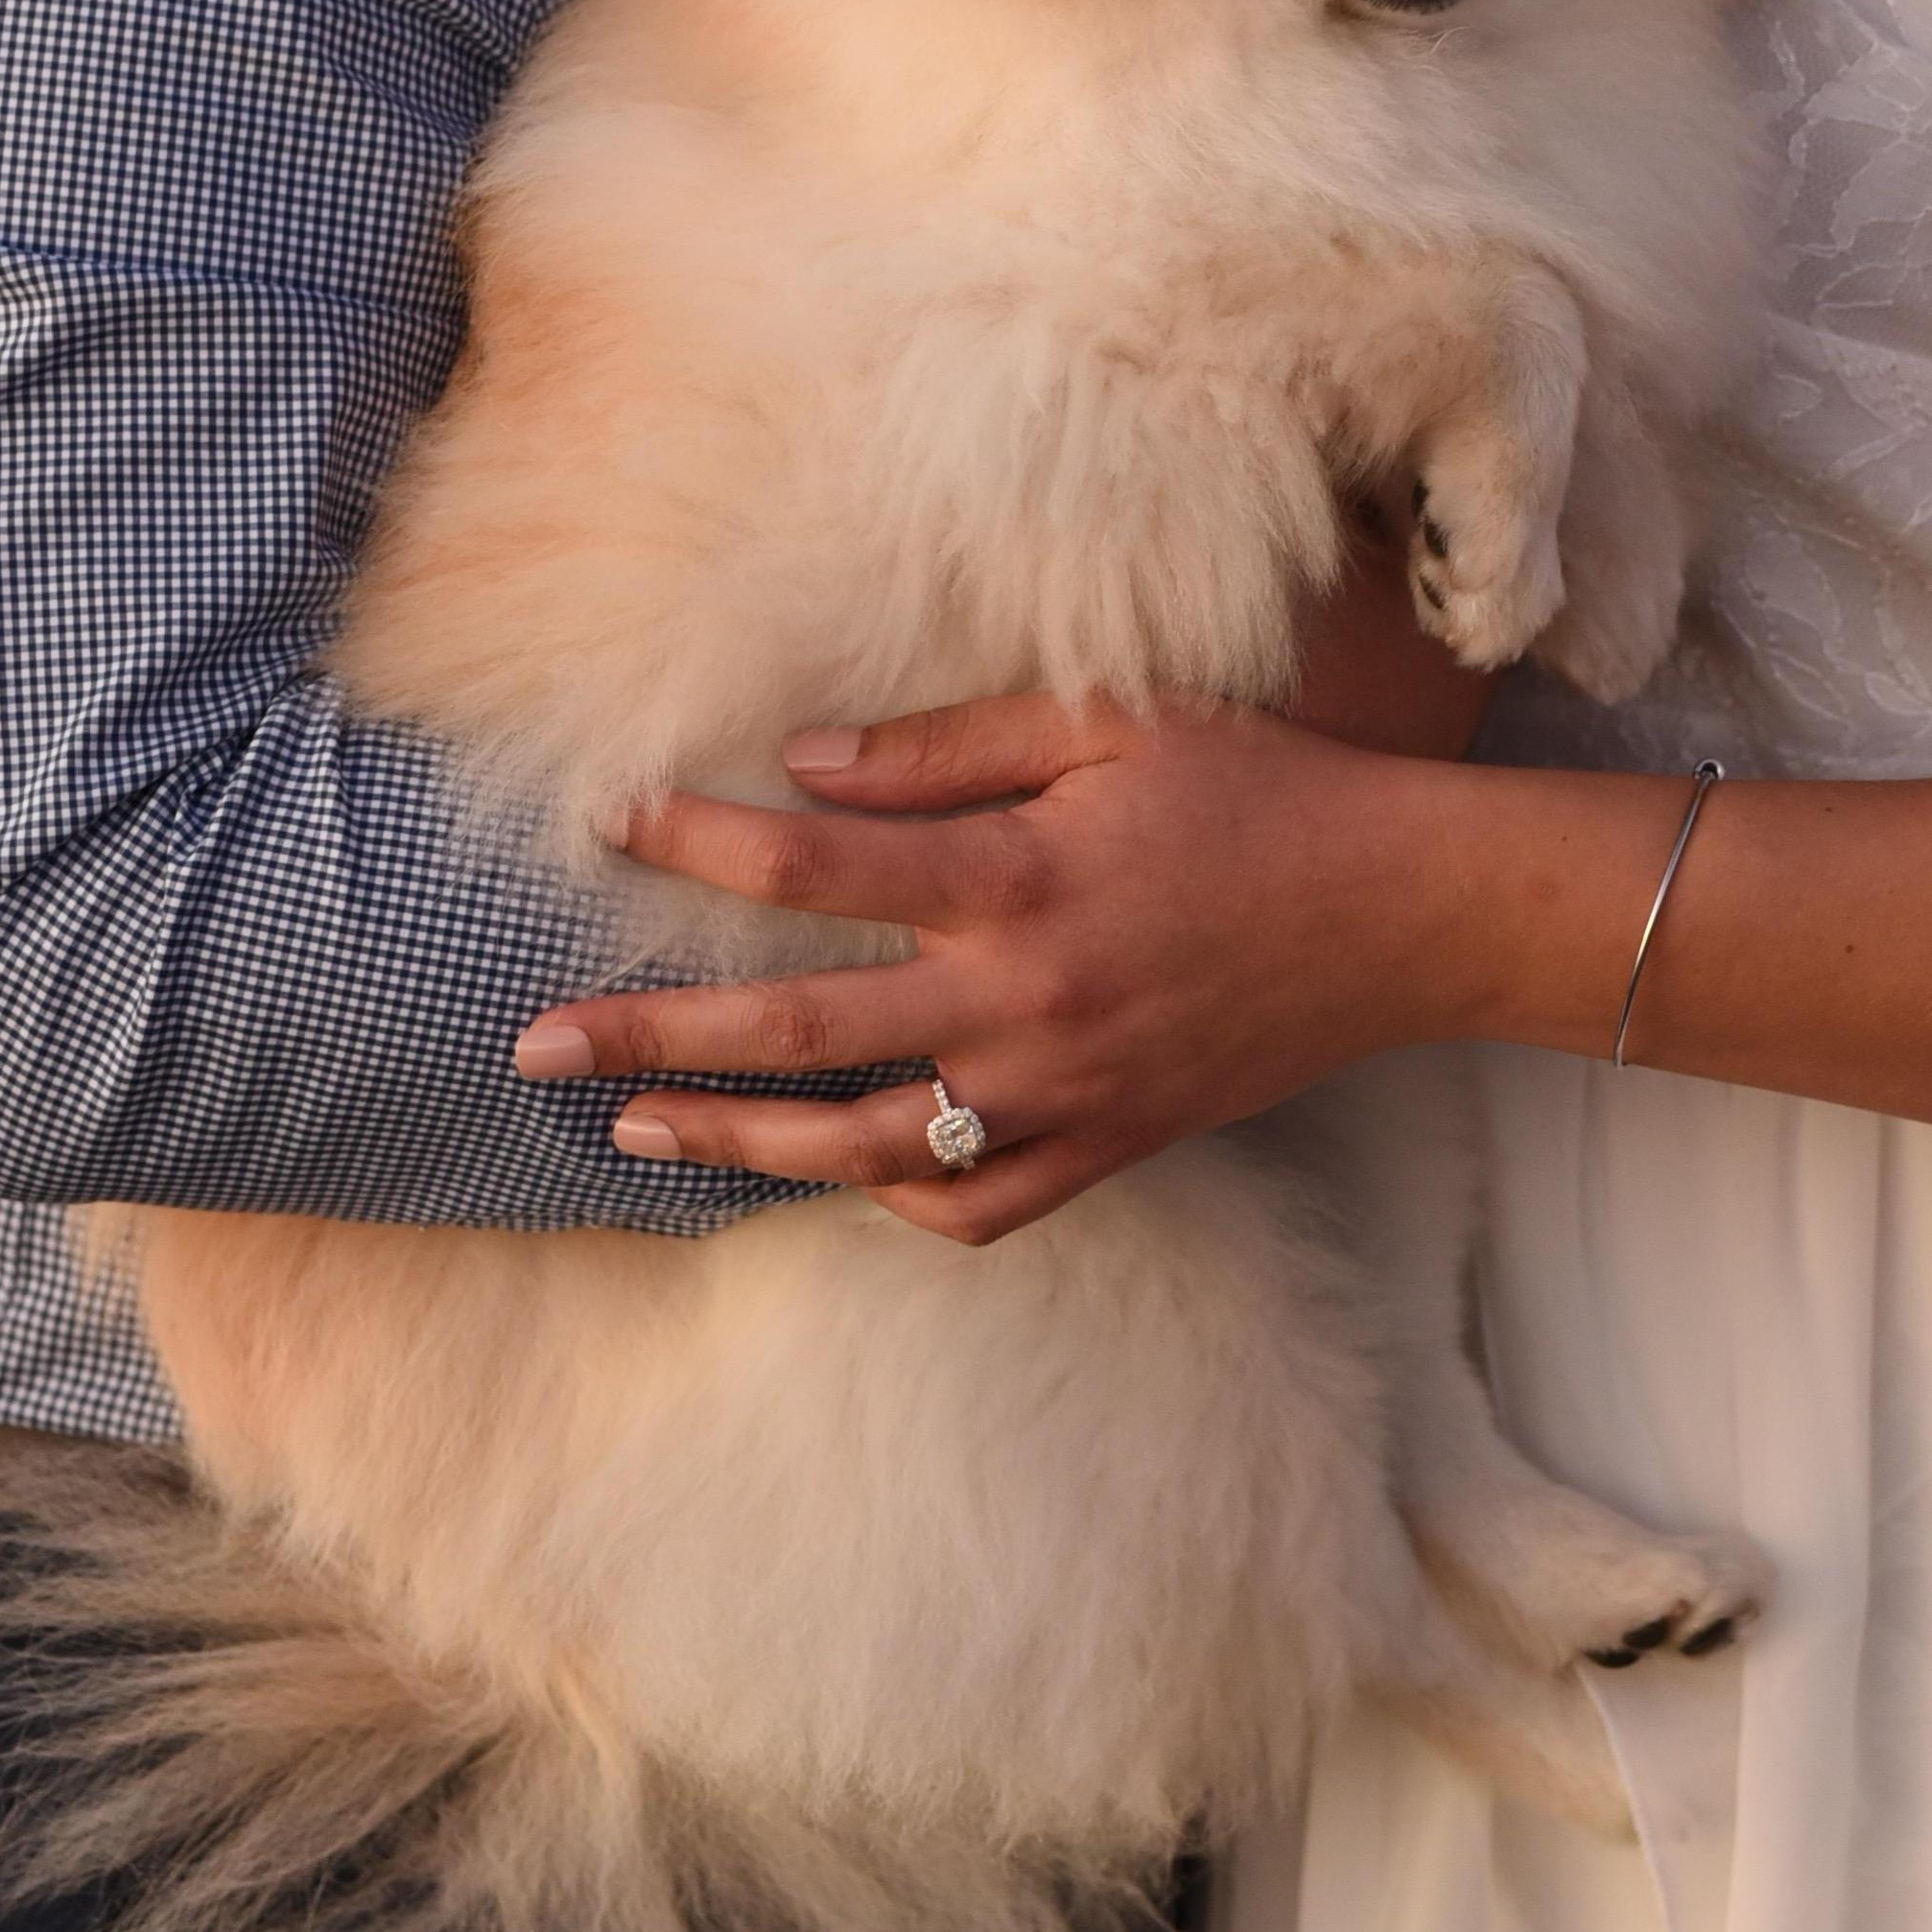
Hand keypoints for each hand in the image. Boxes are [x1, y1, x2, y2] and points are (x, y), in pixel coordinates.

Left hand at [505, 691, 1548, 1245]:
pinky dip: (886, 1198)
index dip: (698, 840)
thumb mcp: (1112, 724)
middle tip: (531, 1046)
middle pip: (795, 1032)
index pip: (814, 862)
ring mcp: (1060, 1094)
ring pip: (858, 1148)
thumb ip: (952, 747)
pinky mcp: (1104, 1147)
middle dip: (649, 1037)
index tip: (607, 822)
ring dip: (731, 1139)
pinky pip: (968, 1207)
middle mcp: (1022, 1001)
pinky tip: (825, 1171)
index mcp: (1018, 878)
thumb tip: (805, 768)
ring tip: (631, 1126)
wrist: (1400, 914)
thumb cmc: (1258, 792)